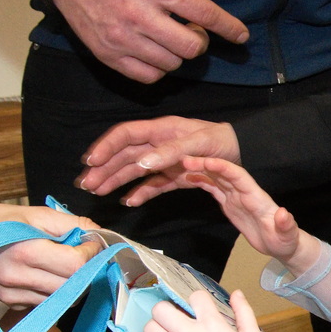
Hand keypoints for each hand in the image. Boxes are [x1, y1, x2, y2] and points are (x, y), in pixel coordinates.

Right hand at [0, 201, 97, 295]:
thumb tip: (98, 234)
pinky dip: (56, 289)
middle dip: (87, 269)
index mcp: (26, 253)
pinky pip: (47, 302)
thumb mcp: (32, 214)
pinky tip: (47, 273)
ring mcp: (16, 296)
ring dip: (74, 282)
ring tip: (65, 263)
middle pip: (75, 285)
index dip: (92, 253)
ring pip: (64, 298)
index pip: (77, 265)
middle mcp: (20, 279)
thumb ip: (69, 224)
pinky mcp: (13, 304)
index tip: (91, 243)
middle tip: (83, 253)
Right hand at [52, 0, 248, 83]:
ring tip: (167, 37)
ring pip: (173, 64)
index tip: (241, 35)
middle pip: (191, 47)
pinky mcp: (108, 55)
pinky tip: (154, 51)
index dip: (228, 27)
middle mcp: (138, 14)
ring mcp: (122, 38)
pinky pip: (150, 76)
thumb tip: (209, 8)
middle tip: (190, 31)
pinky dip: (159, 68)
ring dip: (178, 54)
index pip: (203, 14)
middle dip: (200, 42)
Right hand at [77, 116, 239, 204]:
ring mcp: (165, 161)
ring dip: (115, 180)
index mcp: (161, 129)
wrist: (244, 152)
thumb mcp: (198, 142)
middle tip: (86, 184)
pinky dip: (141, 192)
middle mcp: (158, 144)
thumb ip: (170, 151)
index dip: (106, 146)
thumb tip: (142, 163)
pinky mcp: (175, 176)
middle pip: (124, 155)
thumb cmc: (221, 141)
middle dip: (103, 168)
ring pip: (134, 170)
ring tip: (97, 192)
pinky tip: (128, 201)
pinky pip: (153, 184)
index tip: (91, 161)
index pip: (125, 135)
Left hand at [143, 289, 266, 331]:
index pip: (194, 296)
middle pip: (161, 309)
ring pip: (150, 328)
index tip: (198, 308)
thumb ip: (244, 311)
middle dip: (167, 310)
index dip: (196, 300)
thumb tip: (236, 293)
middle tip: (173, 318)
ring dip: (157, 328)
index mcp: (212, 323)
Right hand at [178, 157, 303, 261]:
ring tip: (180, 163)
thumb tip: (283, 213)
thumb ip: (286, 224)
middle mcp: (245, 193)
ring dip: (200, 170)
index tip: (206, 160)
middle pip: (223, 174)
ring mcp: (237, 198)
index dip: (223, 167)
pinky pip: (214, 190)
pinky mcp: (231, 205)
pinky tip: (188, 177)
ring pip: (216, 179)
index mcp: (256, 197)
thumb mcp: (288, 235)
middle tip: (183, 158)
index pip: (239, 177)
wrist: (282, 245)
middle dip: (205, 164)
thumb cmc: (286, 240)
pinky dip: (202, 182)